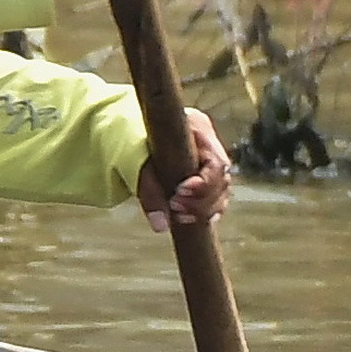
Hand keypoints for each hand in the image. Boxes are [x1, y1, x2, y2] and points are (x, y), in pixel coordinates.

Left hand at [136, 109, 230, 232]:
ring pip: (221, 194)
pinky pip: (215, 201)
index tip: (180, 192)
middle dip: (201, 201)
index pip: (215, 161)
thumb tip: (160, 225)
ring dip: (203, 211)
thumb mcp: (138, 161)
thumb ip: (150, 191)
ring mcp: (211, 163)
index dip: (204, 183)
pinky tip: (189, 220)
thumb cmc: (134, 141)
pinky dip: (204, 213)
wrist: (128, 135)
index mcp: (198, 127)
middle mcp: (210, 144)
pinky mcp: (207, 180)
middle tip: (175, 208)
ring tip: (178, 216)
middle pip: (222, 181)